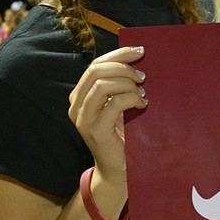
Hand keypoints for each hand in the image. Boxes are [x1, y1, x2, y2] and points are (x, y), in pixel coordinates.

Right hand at [67, 46, 147, 182]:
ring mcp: (83, 118)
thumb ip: (120, 86)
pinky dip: (131, 99)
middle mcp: (76, 105)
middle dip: (123, 67)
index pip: (96, 65)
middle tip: (143, 76)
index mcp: (81, 95)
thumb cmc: (124, 136)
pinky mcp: (94, 130)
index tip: (140, 51)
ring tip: (143, 93)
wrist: (120, 169)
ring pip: (103, 85)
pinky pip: (114, 104)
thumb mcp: (120, 106)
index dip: (118, 54)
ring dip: (127, 84)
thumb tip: (138, 61)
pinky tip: (142, 105)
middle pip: (96, 71)